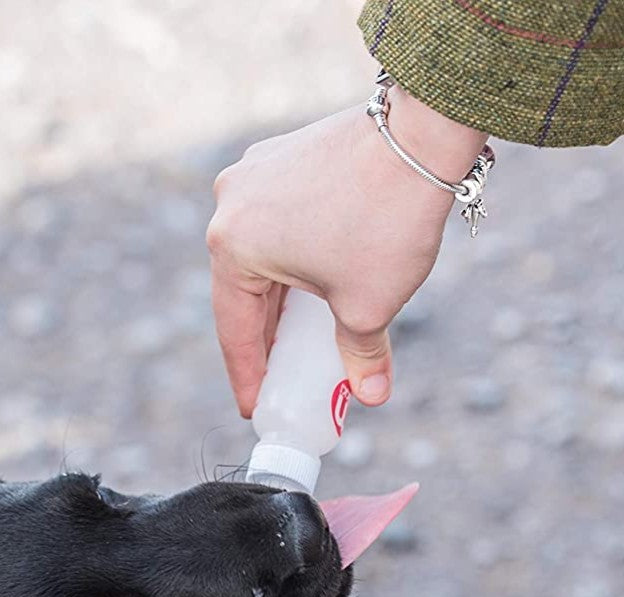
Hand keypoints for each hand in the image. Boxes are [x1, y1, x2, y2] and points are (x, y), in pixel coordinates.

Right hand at [207, 87, 487, 414]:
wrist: (425, 129)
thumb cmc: (387, 219)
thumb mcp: (369, 305)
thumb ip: (360, 357)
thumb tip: (371, 395)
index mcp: (232, 247)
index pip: (235, 329)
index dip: (248, 376)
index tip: (255, 407)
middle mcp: (229, 205)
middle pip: (244, 291)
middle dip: (267, 337)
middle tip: (281, 377)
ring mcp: (254, 173)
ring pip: (261, 254)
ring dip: (281, 295)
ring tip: (302, 333)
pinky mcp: (281, 155)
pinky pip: (278, 220)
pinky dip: (293, 255)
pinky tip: (317, 276)